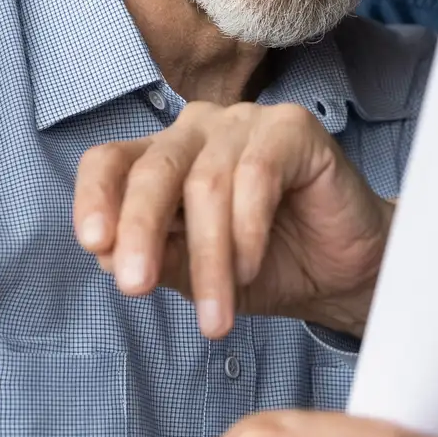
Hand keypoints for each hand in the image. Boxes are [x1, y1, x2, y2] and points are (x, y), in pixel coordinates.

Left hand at [75, 101, 392, 339]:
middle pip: (153, 170)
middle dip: (140, 233)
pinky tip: (250, 268)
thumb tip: (107, 253)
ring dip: (209, 258)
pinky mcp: (292, 127)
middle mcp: (197, 131)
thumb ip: (156, 258)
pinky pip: (257, 175)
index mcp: (163, 159)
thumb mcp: (197, 275)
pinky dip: (247, 231)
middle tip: (135, 287)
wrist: (343, 273)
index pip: (110, 162)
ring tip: (217, 313)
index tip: (93, 245)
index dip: (93, 197)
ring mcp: (245, 123)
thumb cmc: (268, 267)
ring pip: (206, 185)